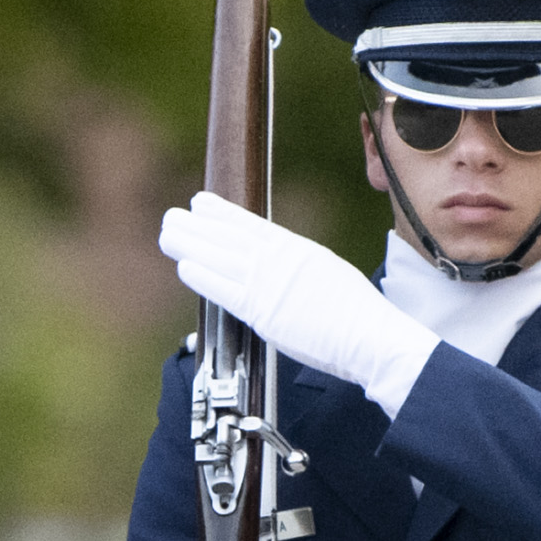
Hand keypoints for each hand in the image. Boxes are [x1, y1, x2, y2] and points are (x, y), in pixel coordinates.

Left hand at [160, 192, 436, 407]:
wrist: (372, 337)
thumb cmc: (361, 318)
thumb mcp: (332, 278)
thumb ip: (304, 274)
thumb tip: (288, 278)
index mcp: (301, 251)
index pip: (253, 226)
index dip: (224, 213)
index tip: (203, 203)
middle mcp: (282, 261)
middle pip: (231, 236)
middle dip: (199, 224)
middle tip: (174, 214)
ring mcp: (270, 283)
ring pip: (219, 256)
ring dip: (190, 242)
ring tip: (168, 233)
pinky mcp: (262, 310)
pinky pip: (222, 288)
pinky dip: (201, 275)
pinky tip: (184, 265)